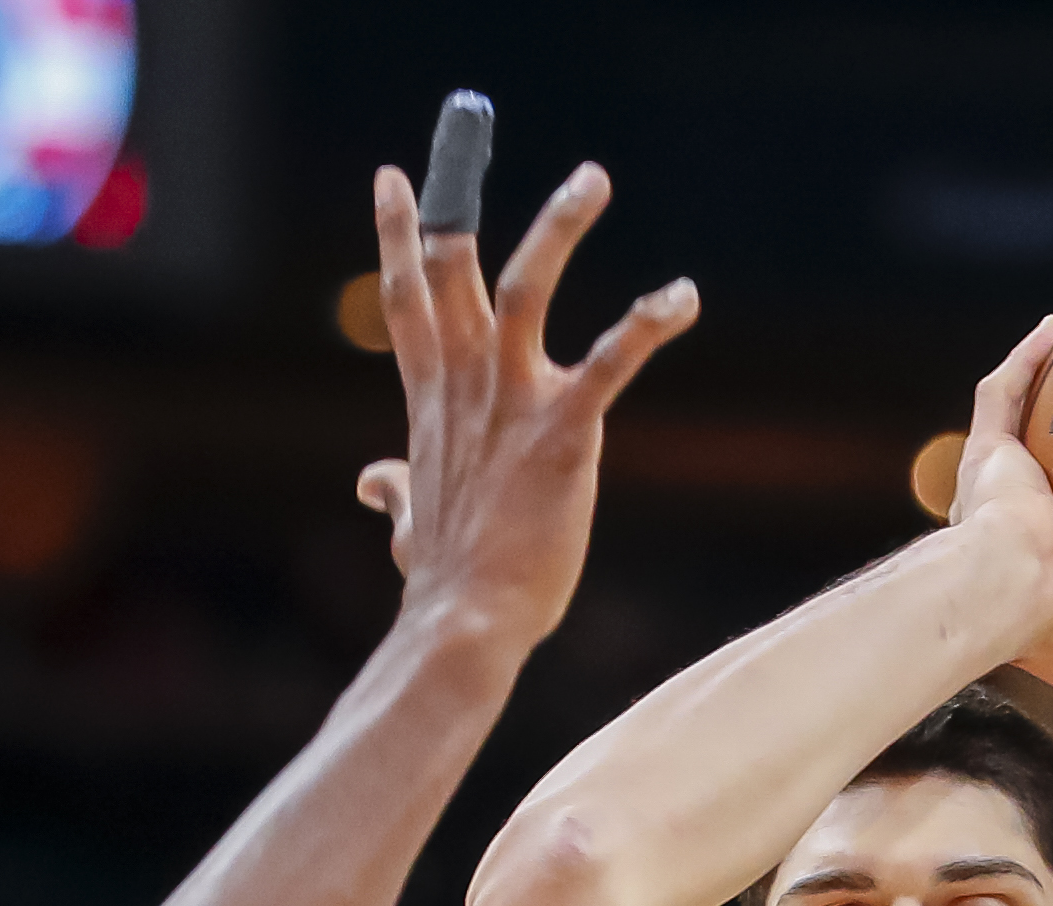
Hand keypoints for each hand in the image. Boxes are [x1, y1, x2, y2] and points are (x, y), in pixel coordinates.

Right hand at [352, 162, 697, 646]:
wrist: (464, 627)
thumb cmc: (445, 583)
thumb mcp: (411, 524)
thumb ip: (395, 492)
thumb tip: (371, 482)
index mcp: (435, 403)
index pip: (408, 301)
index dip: (400, 235)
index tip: (394, 178)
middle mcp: (467, 389)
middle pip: (450, 273)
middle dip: (455, 198)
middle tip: (462, 130)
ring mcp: (512, 406)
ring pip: (524, 290)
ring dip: (558, 229)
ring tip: (592, 177)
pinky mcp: (563, 435)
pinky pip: (611, 364)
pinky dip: (648, 324)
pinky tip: (682, 296)